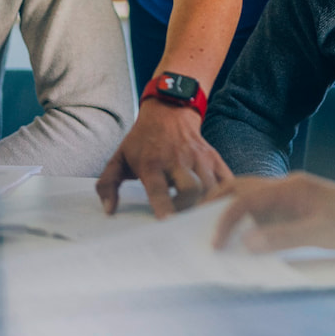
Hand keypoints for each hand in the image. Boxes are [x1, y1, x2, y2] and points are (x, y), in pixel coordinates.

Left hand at [97, 99, 231, 217]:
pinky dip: (224, 195)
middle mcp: (177, 159)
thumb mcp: (119, 158)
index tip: (167, 224)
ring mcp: (198, 157)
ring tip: (197, 218)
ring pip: (210, 186)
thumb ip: (108, 184)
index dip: (164, 207)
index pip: (159, 189)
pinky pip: (226, 179)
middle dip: (188, 208)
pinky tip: (217, 207)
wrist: (168, 111)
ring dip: (205, 205)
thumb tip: (109, 211)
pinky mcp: (213, 157)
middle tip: (182, 222)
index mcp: (152, 162)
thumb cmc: (141, 141)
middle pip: (191, 188)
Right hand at [209, 173, 334, 253]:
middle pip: (240, 188)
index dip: (226, 221)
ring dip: (230, 214)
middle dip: (216, 205)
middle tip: (197, 229)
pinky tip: (242, 243)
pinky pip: (262, 212)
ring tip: (214, 237)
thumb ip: (283, 237)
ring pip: (249, 198)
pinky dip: (247, 224)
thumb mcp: (320, 233)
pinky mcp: (293, 209)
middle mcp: (285, 187)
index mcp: (289, 187)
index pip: (244, 198)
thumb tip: (247, 244)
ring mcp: (288, 197)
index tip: (214, 245)